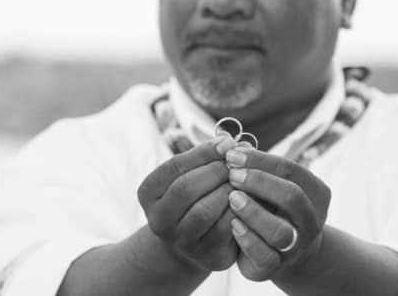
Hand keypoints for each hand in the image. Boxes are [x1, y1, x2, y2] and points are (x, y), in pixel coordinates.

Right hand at [137, 136, 238, 270]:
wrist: (195, 241)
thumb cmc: (197, 196)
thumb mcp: (193, 174)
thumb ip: (210, 157)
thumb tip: (239, 143)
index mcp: (148, 193)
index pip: (174, 166)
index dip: (203, 152)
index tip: (228, 142)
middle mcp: (158, 219)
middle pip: (185, 188)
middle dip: (216, 171)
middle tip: (239, 162)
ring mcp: (180, 241)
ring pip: (204, 211)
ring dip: (228, 191)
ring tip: (244, 180)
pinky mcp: (205, 256)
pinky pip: (224, 230)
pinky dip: (239, 211)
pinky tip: (250, 199)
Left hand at [225, 146, 330, 280]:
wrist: (284, 252)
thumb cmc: (273, 207)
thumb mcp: (272, 184)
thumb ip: (256, 166)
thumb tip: (227, 142)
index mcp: (316, 193)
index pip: (290, 169)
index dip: (260, 160)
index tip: (232, 154)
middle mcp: (311, 220)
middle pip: (292, 196)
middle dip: (259, 181)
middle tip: (232, 174)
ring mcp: (297, 246)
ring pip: (280, 230)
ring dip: (253, 211)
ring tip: (232, 198)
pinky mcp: (277, 267)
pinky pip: (264, 255)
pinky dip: (247, 238)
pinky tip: (233, 224)